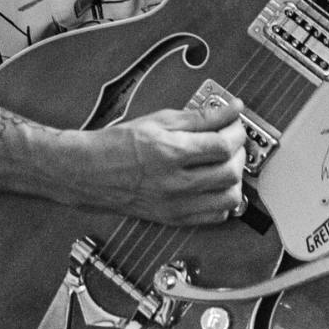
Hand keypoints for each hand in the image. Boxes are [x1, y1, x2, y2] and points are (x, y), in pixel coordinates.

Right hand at [60, 98, 247, 224]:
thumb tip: (230, 109)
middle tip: (231, 140)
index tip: (234, 122)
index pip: (223, 145)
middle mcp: (175, 183)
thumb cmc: (117, 145)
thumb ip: (199, 117)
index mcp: (171, 153)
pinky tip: (215, 185)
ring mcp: (175, 205)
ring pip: (229, 199)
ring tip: (225, 163)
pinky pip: (214, 217)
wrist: (89, 171)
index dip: (237, 130)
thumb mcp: (159, 119)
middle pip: (231, 173)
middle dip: (239, 153)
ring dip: (235, 179)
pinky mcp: (173, 219)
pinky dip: (223, 201)